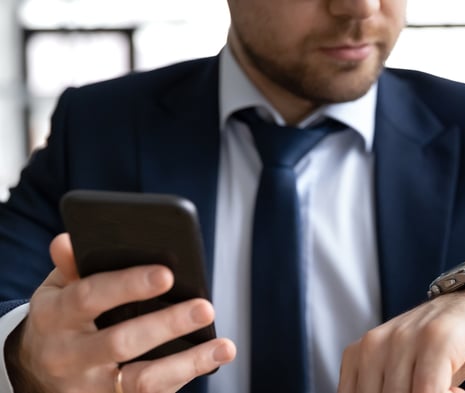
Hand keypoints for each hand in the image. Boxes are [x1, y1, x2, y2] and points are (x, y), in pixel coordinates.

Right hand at [6, 233, 235, 392]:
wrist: (34, 375)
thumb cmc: (60, 320)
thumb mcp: (56, 291)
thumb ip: (71, 266)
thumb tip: (69, 239)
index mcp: (54, 317)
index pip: (89, 297)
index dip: (128, 285)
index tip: (167, 273)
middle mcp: (68, 356)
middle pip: (120, 342)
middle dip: (166, 324)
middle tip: (205, 307)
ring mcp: (90, 387)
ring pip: (141, 381)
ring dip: (187, 363)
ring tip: (224, 345)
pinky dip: (186, 376)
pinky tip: (213, 358)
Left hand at [337, 287, 464, 392]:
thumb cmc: (440, 353)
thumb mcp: (403, 376)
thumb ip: (387, 388)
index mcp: (358, 356)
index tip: (408, 391)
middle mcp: (374, 344)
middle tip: (432, 391)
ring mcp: (404, 337)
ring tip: (448, 390)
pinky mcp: (436, 337)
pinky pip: (428, 389)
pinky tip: (457, 391)